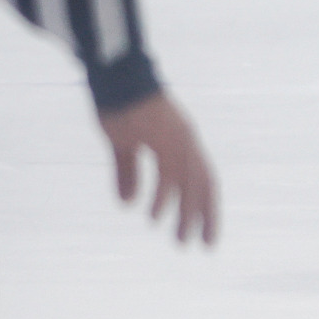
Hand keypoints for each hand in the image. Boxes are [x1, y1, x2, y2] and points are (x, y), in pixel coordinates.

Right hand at [99, 93, 218, 245]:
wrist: (114, 72)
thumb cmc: (118, 102)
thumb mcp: (122, 143)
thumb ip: (127, 172)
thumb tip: (127, 203)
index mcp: (180, 141)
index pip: (201, 178)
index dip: (204, 205)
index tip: (203, 232)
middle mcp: (186, 140)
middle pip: (204, 184)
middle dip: (205, 216)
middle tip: (204, 246)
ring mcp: (177, 137)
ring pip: (191, 183)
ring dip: (188, 213)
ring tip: (180, 240)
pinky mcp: (164, 136)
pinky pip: (169, 173)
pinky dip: (165, 196)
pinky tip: (155, 216)